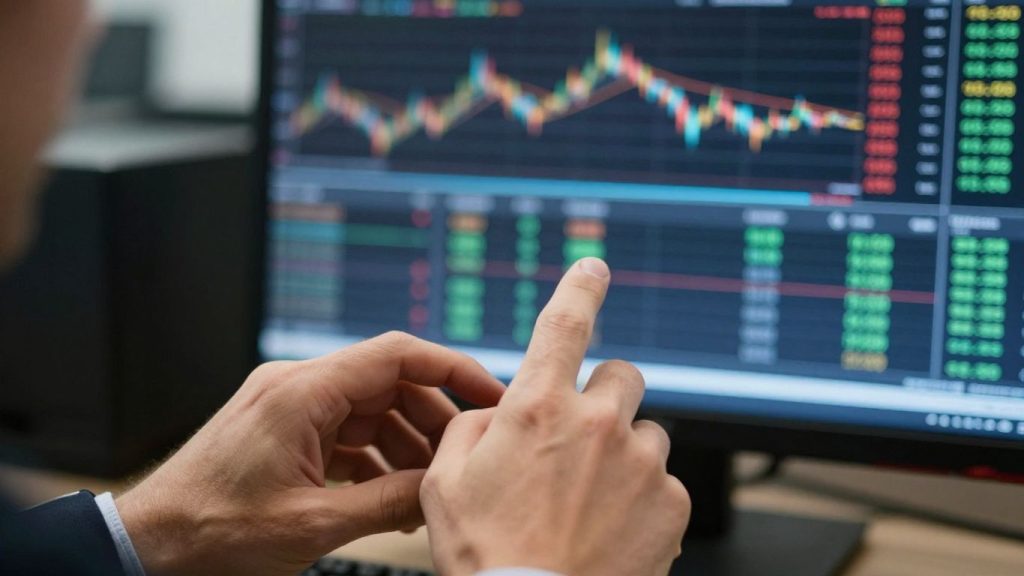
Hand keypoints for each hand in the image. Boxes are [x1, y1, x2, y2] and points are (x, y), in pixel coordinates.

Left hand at [116, 332, 504, 575]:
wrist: (150, 544)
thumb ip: (387, 502)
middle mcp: (297, 387)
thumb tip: (442, 489)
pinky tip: (390, 497)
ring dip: (403, 447)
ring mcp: (289, 408)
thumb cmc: (214, 530)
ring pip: (370, 411)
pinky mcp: (283, 431)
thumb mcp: (314, 524)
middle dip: (431, 422)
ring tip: (427, 491)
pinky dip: (373, 460)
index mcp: (303, 392)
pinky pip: (345, 433)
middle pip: (388, 384)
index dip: (452, 368)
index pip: (396, 355)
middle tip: (460, 460)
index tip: (488, 392)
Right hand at [421, 258, 691, 575]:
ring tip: (592, 503)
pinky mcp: (672, 503)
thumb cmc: (486, 557)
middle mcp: (598, 424)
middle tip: (582, 439)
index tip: (594, 267)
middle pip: (622, 376)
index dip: (580, 287)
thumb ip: (470, 429)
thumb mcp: (445, 485)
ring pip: (645, 434)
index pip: (565, 324)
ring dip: (623, 454)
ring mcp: (641, 463)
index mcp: (539, 409)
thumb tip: (497, 414)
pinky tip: (612, 531)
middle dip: (603, 397)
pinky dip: (642, 499)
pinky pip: (664, 482)